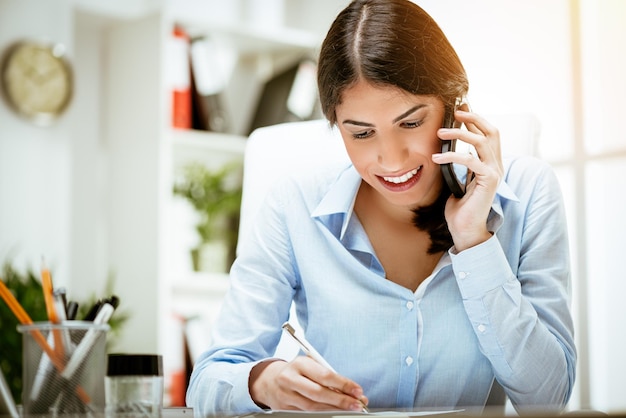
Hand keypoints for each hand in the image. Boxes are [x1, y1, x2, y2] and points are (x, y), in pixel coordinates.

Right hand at [249, 357, 367, 410]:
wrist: (269, 381)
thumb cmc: (296, 372)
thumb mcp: (309, 366)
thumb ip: (327, 375)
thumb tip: (350, 390)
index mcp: (299, 363)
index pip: (324, 375)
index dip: (343, 384)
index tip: (357, 390)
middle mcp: (290, 378)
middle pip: (319, 393)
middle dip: (341, 400)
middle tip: (357, 404)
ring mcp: (286, 395)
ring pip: (314, 406)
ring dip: (335, 409)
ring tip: (350, 409)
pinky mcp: (284, 408)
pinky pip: (307, 413)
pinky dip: (323, 413)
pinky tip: (334, 411)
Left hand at [432, 109, 502, 250]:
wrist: (465, 229)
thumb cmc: (460, 207)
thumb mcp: (457, 179)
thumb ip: (458, 164)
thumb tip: (447, 147)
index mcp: (490, 163)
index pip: (486, 134)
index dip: (474, 120)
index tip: (460, 108)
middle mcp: (496, 165)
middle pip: (491, 131)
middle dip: (474, 118)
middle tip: (455, 111)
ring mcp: (495, 172)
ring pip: (483, 142)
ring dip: (460, 133)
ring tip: (440, 131)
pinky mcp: (489, 181)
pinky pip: (472, 160)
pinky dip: (453, 155)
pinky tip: (436, 157)